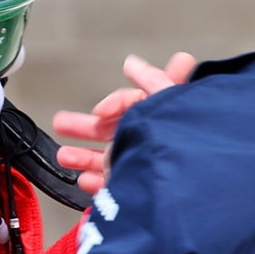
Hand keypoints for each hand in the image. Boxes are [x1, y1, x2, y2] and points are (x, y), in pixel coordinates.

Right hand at [53, 52, 196, 193]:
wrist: (192, 183)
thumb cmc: (186, 137)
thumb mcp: (168, 100)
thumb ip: (155, 80)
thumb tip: (138, 61)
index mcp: (158, 118)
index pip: (132, 104)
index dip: (114, 103)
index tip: (99, 111)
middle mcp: (149, 142)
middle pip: (112, 131)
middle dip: (85, 126)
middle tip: (62, 122)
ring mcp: (141, 168)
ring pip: (106, 160)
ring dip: (82, 155)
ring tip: (62, 155)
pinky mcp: (135, 192)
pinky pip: (113, 187)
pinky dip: (95, 183)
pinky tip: (83, 179)